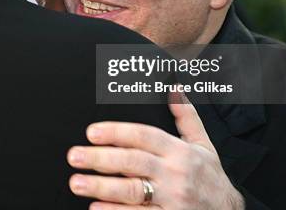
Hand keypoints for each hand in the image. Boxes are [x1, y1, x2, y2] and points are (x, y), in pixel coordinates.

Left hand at [67, 91, 243, 208]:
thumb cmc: (212, 178)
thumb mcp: (204, 144)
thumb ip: (186, 116)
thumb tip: (174, 88)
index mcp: (180, 151)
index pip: (144, 136)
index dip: (117, 132)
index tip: (92, 132)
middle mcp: (175, 174)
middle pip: (133, 162)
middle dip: (100, 158)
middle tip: (74, 155)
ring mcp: (172, 200)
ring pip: (131, 191)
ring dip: (101, 186)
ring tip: (77, 182)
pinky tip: (95, 207)